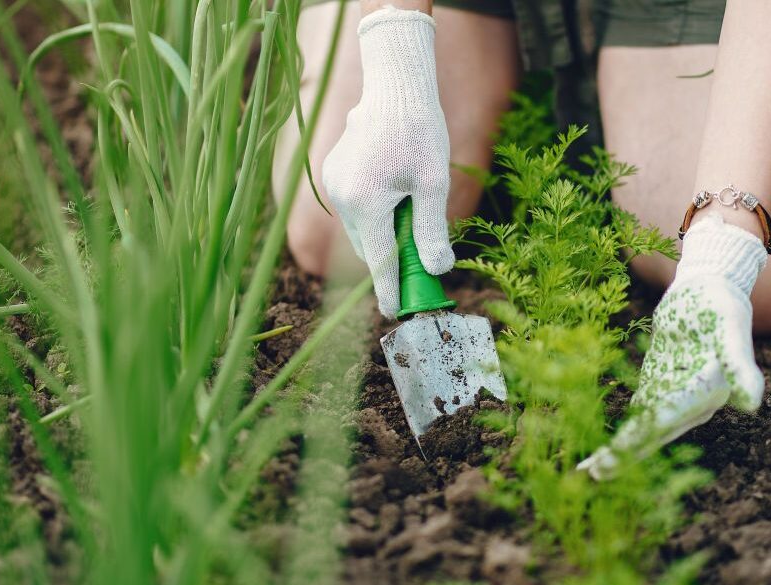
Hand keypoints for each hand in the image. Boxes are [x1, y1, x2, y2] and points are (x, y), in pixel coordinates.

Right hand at [323, 7, 452, 317]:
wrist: (394, 86)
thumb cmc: (420, 131)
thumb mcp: (433, 184)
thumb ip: (432, 230)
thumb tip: (437, 270)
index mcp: (366, 202)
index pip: (379, 261)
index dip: (389, 290)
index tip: (395, 312)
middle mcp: (342, 196)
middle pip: (369, 247)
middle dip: (391, 260)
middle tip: (420, 267)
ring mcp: (333, 184)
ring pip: (361, 229)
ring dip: (383, 234)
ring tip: (411, 217)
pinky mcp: (333, 173)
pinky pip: (355, 207)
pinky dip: (374, 214)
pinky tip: (394, 193)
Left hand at [578, 214, 765, 478]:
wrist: (711, 287)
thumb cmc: (723, 306)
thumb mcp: (731, 331)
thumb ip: (740, 366)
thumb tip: (751, 404)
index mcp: (707, 394)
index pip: (667, 420)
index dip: (640, 439)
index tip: (613, 456)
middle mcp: (692, 404)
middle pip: (653, 433)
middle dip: (623, 455)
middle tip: (591, 476)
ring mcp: (674, 395)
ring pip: (643, 429)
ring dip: (618, 451)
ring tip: (589, 472)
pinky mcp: (660, 384)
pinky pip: (638, 413)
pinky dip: (621, 430)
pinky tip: (599, 447)